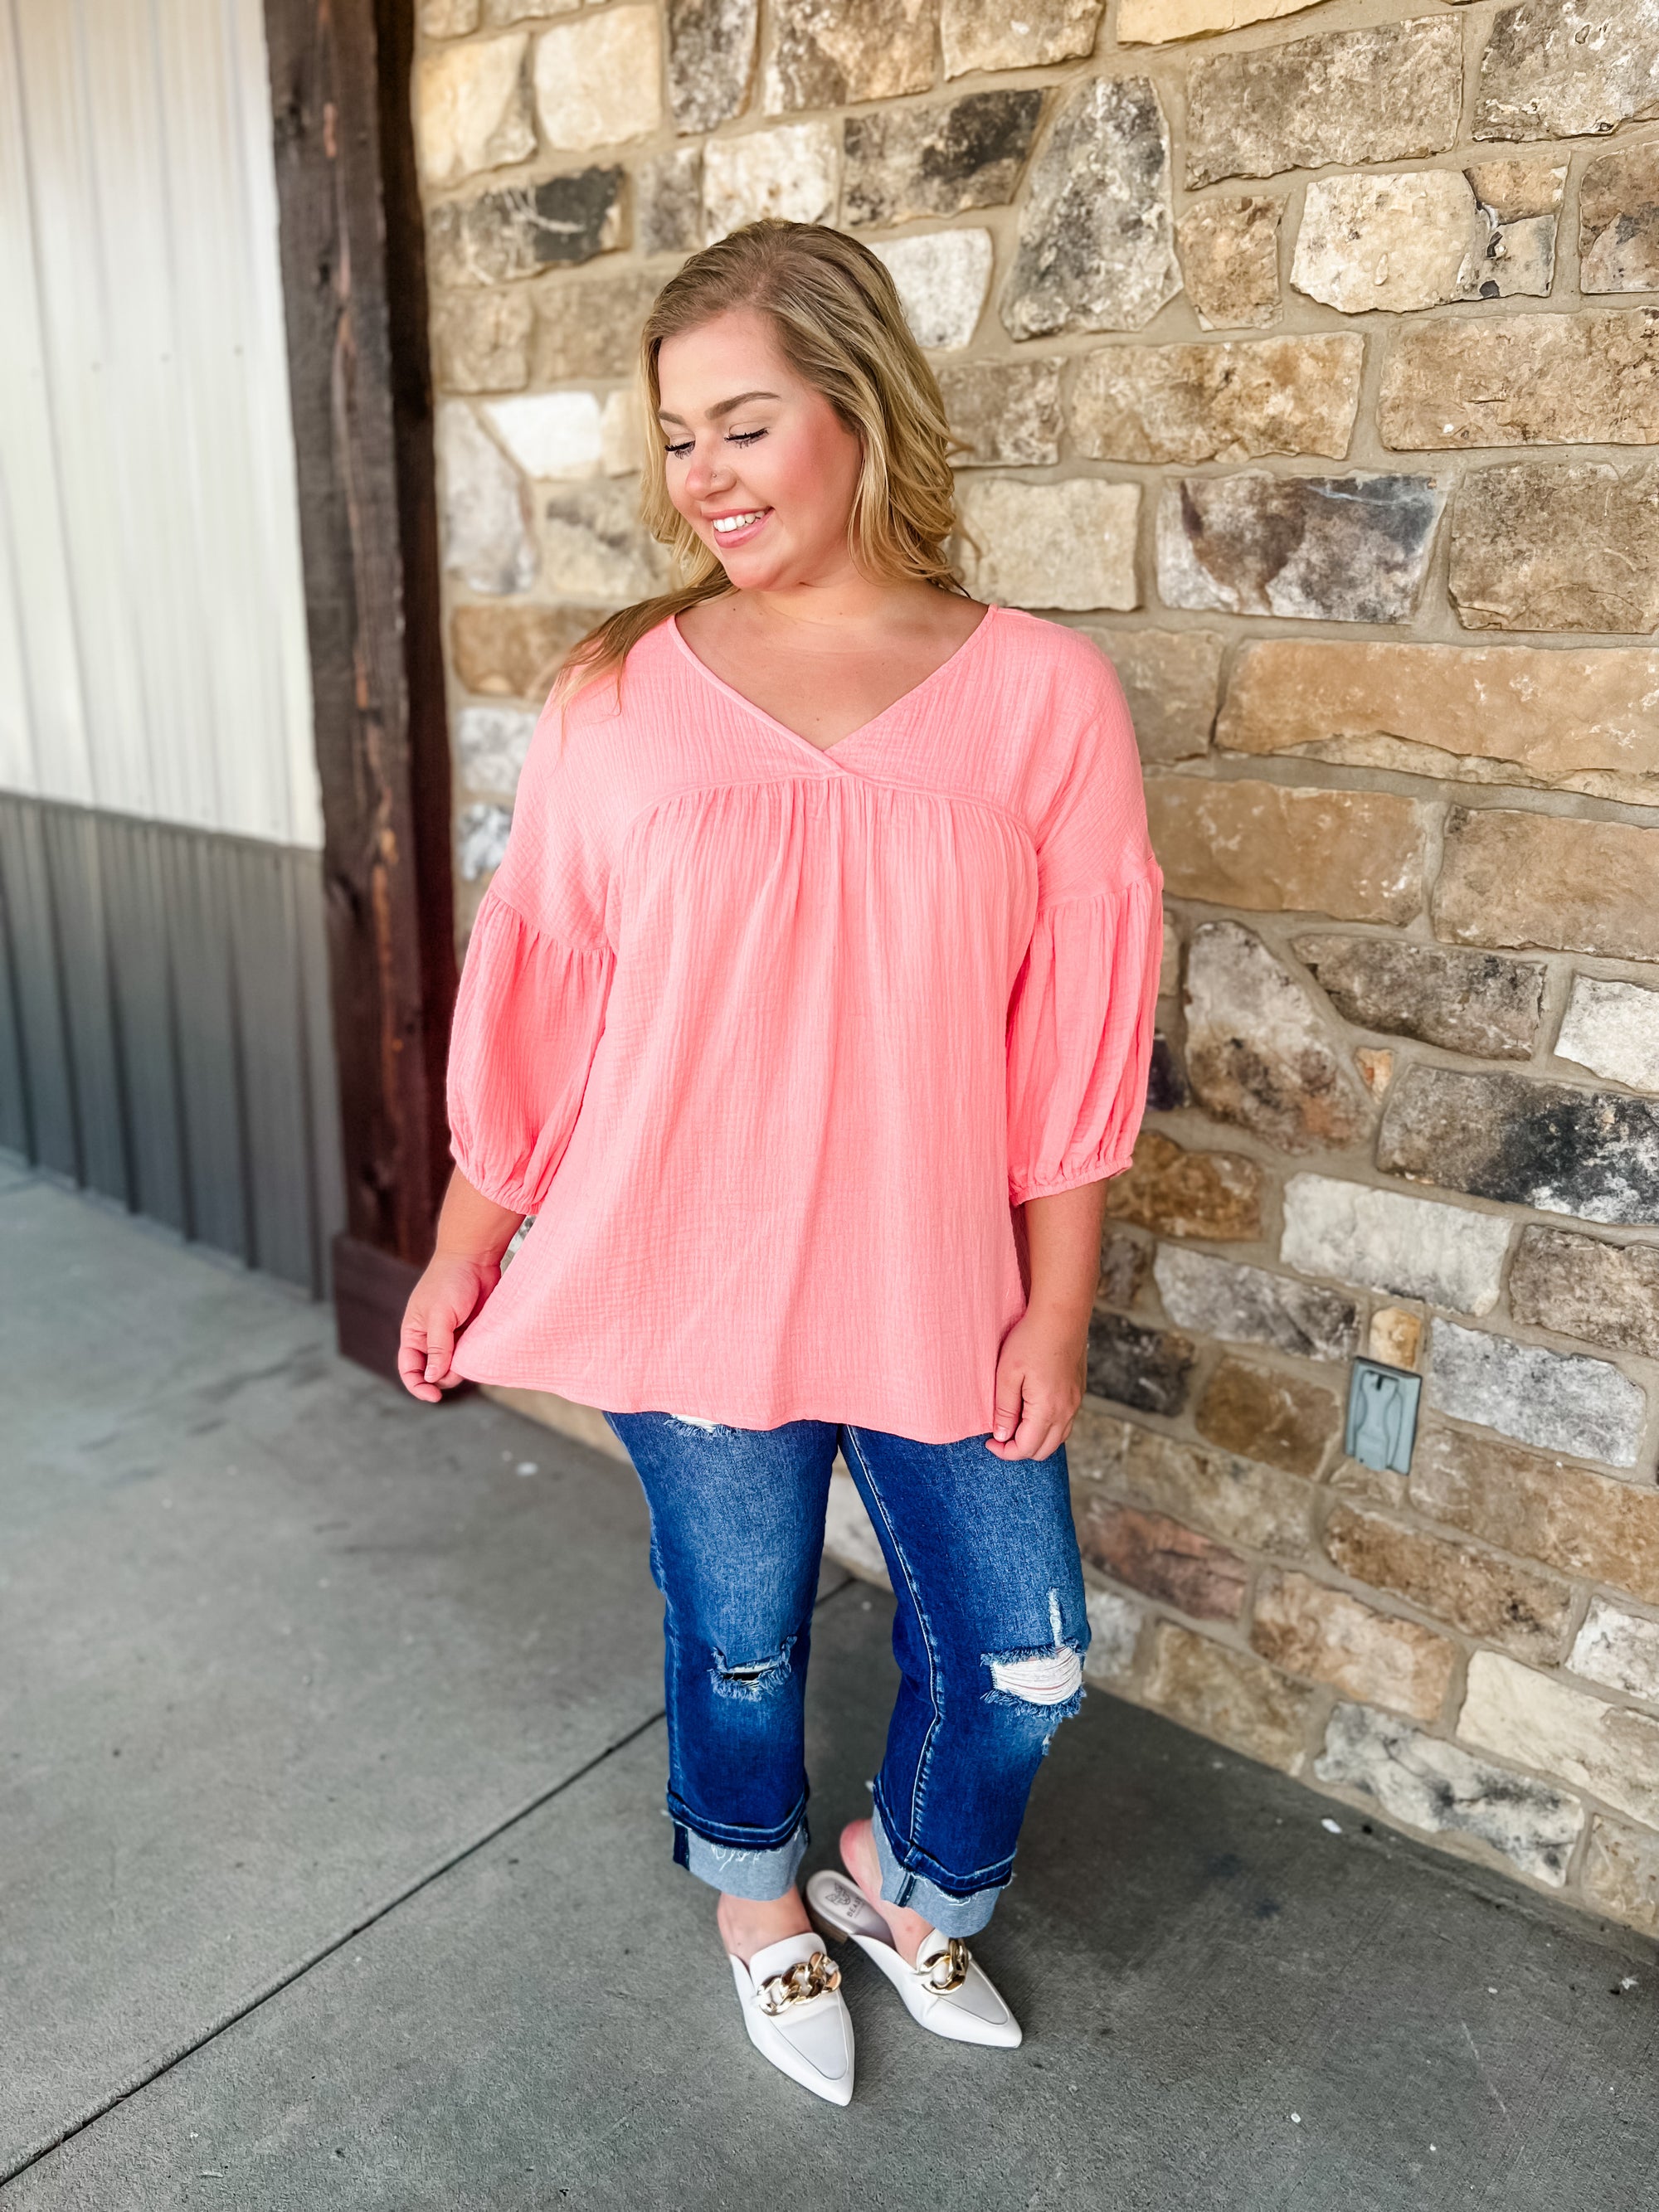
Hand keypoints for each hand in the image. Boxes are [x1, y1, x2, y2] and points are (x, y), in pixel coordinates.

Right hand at [398, 1253, 498, 1402]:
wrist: (476, 1257)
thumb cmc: (451, 1281)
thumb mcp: (440, 1315)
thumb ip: (437, 1347)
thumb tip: (433, 1378)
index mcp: (414, 1334)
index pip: (409, 1369)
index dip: (418, 1386)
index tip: (434, 1396)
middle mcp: (431, 1338)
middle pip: (434, 1372)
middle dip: (444, 1377)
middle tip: (459, 1367)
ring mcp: (452, 1336)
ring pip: (455, 1366)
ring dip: (462, 1368)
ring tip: (471, 1352)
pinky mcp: (471, 1332)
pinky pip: (471, 1354)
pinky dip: (475, 1358)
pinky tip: (481, 1351)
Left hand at [986, 1303, 1085, 1461]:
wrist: (1061, 1314)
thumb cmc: (1031, 1340)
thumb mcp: (1007, 1375)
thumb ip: (1004, 1410)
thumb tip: (1002, 1436)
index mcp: (1047, 1410)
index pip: (1025, 1449)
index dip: (1004, 1452)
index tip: (988, 1442)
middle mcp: (1066, 1411)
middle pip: (1043, 1451)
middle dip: (1019, 1450)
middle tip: (999, 1436)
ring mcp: (1076, 1402)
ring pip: (1057, 1439)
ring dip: (1035, 1440)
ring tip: (1014, 1425)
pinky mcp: (1078, 1392)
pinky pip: (1065, 1423)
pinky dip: (1048, 1428)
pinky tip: (1032, 1413)